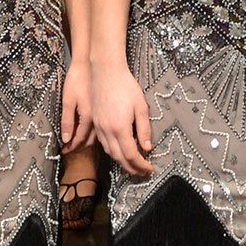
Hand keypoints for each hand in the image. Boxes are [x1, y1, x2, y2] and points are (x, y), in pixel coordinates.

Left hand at [61, 59, 95, 151]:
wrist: (90, 64)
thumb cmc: (77, 79)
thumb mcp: (68, 100)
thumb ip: (67, 121)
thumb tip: (66, 139)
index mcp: (87, 117)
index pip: (79, 139)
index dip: (71, 147)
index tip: (64, 153)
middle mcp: (97, 118)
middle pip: (89, 140)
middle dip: (79, 147)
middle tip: (70, 151)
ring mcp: (101, 114)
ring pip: (96, 135)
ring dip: (86, 141)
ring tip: (77, 144)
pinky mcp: (103, 109)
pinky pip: (100, 127)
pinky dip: (93, 133)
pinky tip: (88, 132)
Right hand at [90, 60, 153, 175]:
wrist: (106, 72)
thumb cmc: (126, 86)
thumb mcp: (141, 106)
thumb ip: (144, 129)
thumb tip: (147, 148)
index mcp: (120, 128)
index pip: (131, 155)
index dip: (141, 165)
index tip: (150, 169)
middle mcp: (107, 131)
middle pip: (119, 158)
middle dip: (132, 168)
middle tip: (143, 172)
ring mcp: (99, 127)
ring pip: (110, 152)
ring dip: (121, 162)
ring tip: (133, 165)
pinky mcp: (95, 122)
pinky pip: (103, 144)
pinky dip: (112, 152)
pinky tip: (120, 151)